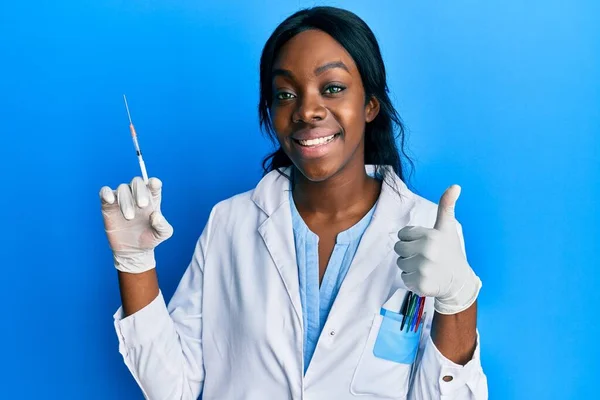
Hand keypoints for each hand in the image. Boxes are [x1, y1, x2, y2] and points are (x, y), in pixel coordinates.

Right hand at [99, 177, 172, 273]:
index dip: (154, 182)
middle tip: (142, 206)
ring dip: (126, 201)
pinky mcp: (108, 205)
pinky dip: (106, 193)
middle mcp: (137, 195)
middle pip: (137, 182)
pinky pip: (105, 192)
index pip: (153, 184)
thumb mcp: (162, 234)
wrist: (133, 251)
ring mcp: (122, 199)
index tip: (154, 184)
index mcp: (152, 198)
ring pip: (122, 188)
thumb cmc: (150, 239)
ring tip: (130, 217)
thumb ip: (162, 225)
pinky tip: (110, 200)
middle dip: (140, 191)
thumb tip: (155, 214)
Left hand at [394, 185, 481, 314]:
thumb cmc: (451, 251)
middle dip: (409, 252)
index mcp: (430, 236)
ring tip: (426, 267)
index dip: (412, 238)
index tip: (425, 243)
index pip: (402, 234)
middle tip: (425, 256)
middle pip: (398, 249)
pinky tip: (426, 278)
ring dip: (410, 266)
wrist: (460, 282)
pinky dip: (412, 280)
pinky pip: (404, 278)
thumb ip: (446, 206)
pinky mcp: (420, 285)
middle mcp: (426, 252)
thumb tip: (455, 185)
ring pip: (400, 264)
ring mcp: (423, 269)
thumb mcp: (448, 227)